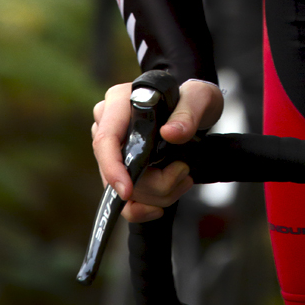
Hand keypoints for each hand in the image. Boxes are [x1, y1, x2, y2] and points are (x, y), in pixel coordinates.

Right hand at [91, 78, 223, 222]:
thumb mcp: (199, 97)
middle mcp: (109, 124)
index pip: (105, 139)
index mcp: (119, 101)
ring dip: (158, 194)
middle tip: (183, 172)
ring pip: (124, 189)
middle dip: (154, 184)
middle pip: (117, 170)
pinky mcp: (120, 168)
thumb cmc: (192, 98)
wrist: (193, 108)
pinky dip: (144, 208)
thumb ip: (188, 113)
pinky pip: (125, 201)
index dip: (112, 168)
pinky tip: (164, 200)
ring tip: (183, 175)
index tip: (128, 190)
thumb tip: (170, 133)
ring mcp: (112, 149)